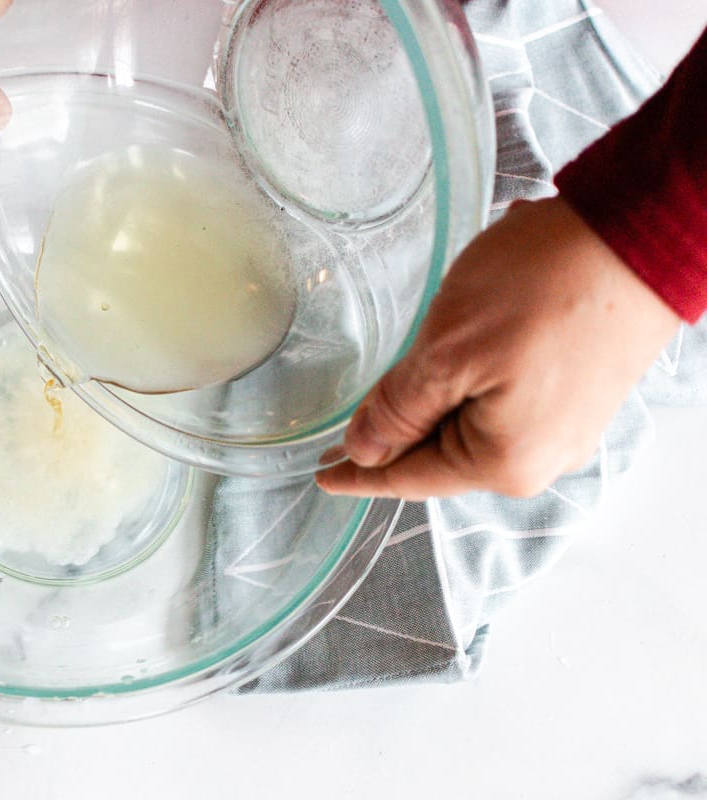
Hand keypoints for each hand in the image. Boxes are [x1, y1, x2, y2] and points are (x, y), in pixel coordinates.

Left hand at [316, 196, 680, 500]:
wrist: (638, 234)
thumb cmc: (543, 289)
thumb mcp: (446, 353)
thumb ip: (400, 410)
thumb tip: (364, 449)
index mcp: (505, 463)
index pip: (410, 476)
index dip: (361, 474)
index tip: (323, 476)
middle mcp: (541, 458)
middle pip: (442, 453)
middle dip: (399, 430)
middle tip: (348, 420)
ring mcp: (565, 426)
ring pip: (471, 424)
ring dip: (434, 400)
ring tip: (410, 371)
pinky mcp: (578, 391)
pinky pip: (503, 401)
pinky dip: (469, 382)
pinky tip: (456, 354)